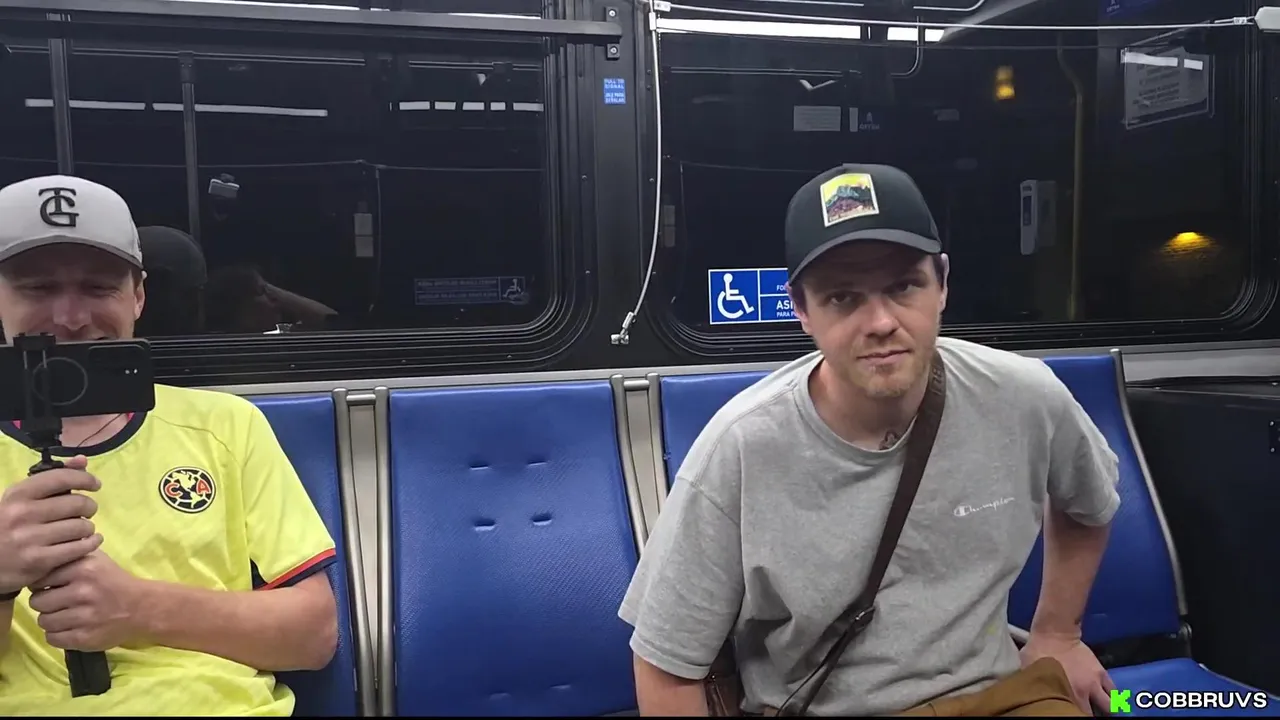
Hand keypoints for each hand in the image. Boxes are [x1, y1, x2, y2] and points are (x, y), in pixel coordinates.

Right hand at [0, 455, 102, 595]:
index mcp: (17, 495)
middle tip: (87, 512)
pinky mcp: (38, 562)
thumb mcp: (19, 500)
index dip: (85, 478)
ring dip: (88, 527)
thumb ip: (51, 479)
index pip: (61, 478)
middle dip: (89, 506)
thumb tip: (83, 460)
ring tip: (82, 529)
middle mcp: (22, 514)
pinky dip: (91, 543)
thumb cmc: (6, 526)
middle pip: (77, 503)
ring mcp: (30, 539)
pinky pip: (79, 548)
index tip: (95, 484)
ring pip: (80, 527)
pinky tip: (91, 541)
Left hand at [28, 549, 147, 651]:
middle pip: (37, 602)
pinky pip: (52, 638)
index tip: (51, 586)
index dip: (43, 584)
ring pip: (43, 621)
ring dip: (51, 619)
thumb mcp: (97, 559)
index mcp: (83, 569)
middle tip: (58, 602)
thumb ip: (71, 554)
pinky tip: (70, 627)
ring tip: (65, 615)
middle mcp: (82, 592)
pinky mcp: (84, 638)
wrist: (142, 607)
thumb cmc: (114, 581)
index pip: (40, 579)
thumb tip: (43, 557)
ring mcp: (83, 617)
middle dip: (45, 603)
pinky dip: (58, 634)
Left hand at [1020, 631, 1113, 713]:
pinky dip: (1112, 696)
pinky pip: (1113, 690)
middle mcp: (1081, 693)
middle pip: (1091, 714)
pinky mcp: (1101, 673)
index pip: (1072, 714)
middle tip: (1084, 713)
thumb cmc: (1037, 650)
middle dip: (1088, 715)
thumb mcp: (1029, 671)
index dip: (1070, 715)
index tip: (1067, 714)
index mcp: (1062, 695)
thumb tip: (1027, 692)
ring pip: (1109, 705)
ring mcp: (1094, 684)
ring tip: (1103, 711)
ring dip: (1107, 709)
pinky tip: (1109, 698)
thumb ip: (1035, 685)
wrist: (1055, 632)